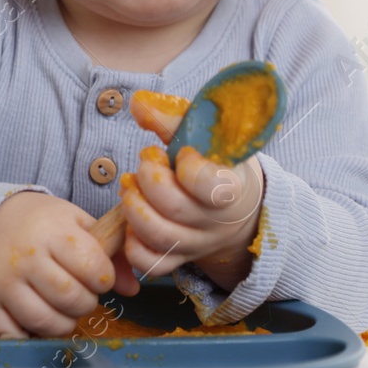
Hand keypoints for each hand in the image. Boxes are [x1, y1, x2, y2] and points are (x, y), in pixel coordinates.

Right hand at [0, 192, 116, 337]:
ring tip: (61, 308)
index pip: (93, 267)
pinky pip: (12, 335)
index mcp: (52, 231)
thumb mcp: (75, 223)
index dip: (103, 277)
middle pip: (71, 298)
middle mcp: (25, 257)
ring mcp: (3, 283)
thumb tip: (132, 290)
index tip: (97, 275)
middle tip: (80, 293)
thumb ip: (109, 252)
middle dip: (86, 302)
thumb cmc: (38, 223)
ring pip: (45, 322)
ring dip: (63, 323)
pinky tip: (35, 320)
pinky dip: (29, 336)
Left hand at [117, 101, 264, 291]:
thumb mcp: (208, 135)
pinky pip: (152, 265)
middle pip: (174, 209)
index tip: (184, 153)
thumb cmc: (217, 162)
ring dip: (134, 207)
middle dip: (149, 179)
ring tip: (132, 187)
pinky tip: (134, 221)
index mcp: (232, 187)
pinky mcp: (178, 259)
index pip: (211, 187)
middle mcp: (216, 221)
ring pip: (158, 236)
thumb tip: (138, 103)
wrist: (235, 205)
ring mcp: (197, 244)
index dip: (188, 169)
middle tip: (148, 160)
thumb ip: (173, 118)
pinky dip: (134, 244)